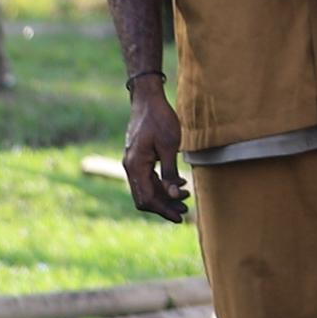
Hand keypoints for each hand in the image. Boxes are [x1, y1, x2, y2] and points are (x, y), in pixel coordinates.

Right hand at [118, 78, 189, 222]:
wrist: (148, 99)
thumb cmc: (159, 119)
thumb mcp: (169, 146)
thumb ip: (170, 172)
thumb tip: (173, 194)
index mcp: (135, 166)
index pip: (146, 198)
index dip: (163, 210)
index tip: (179, 217)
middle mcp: (131, 167)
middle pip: (145, 196)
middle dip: (165, 206)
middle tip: (185, 210)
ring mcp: (134, 162)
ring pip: (147, 188)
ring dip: (165, 196)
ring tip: (186, 199)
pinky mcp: (139, 158)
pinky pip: (149, 178)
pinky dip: (162, 184)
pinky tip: (180, 184)